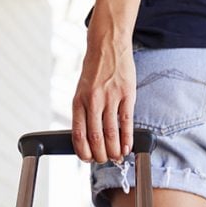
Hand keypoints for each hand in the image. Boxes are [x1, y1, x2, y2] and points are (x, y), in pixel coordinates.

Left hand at [72, 40, 135, 163]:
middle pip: (96, 138)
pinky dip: (127, 139)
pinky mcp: (126, 95)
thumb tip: (89, 137)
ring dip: (114, 150)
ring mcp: (110, 98)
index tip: (87, 159)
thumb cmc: (94, 70)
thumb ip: (84, 111)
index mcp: (78, 101)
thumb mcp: (82, 90)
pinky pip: (126, 123)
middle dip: (100, 155)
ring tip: (116, 158)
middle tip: (104, 160)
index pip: (78, 135)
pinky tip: (127, 147)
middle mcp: (93, 101)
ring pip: (111, 134)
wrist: (107, 46)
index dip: (83, 152)